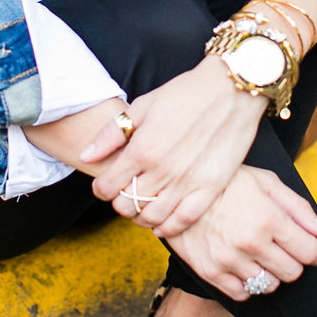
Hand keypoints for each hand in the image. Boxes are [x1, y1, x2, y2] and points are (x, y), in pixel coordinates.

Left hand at [79, 57, 267, 234]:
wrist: (231, 88)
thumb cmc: (185, 93)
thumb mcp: (143, 106)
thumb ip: (112, 134)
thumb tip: (86, 156)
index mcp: (142, 148)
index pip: (107, 187)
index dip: (101, 189)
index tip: (105, 185)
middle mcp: (163, 170)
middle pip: (127, 205)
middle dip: (120, 202)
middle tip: (125, 193)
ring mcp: (188, 182)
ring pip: (152, 218)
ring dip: (141, 216)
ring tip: (143, 206)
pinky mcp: (211, 187)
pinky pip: (183, 220)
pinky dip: (168, 227)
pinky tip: (163, 222)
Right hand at [164, 165, 316, 301]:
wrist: (179, 190)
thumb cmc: (230, 182)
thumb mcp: (267, 183)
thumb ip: (299, 208)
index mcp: (269, 219)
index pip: (310, 253)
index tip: (314, 249)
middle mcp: (251, 243)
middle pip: (292, 273)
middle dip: (294, 261)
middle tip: (283, 248)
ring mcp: (229, 260)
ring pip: (269, 285)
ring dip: (271, 272)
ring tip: (261, 254)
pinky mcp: (211, 273)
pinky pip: (243, 294)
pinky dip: (247, 283)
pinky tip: (242, 264)